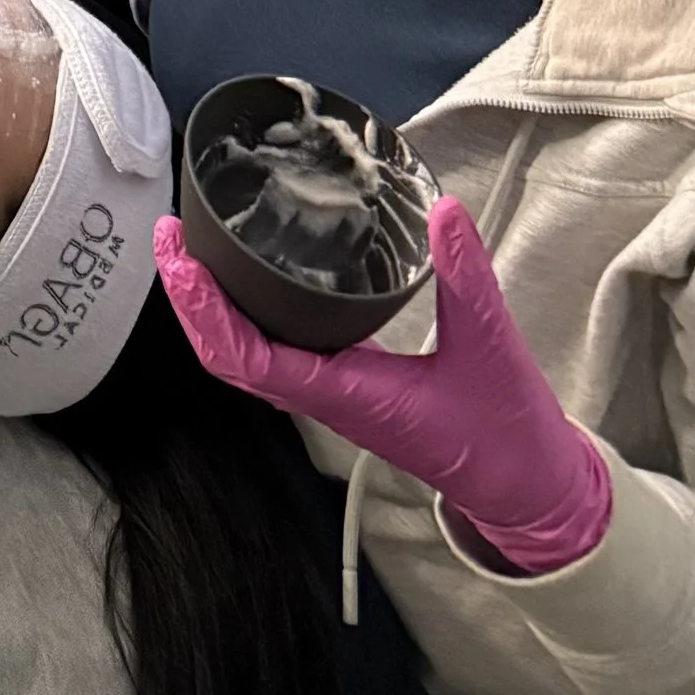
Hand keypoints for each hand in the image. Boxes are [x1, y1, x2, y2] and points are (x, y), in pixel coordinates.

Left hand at [155, 197, 613, 572]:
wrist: (525, 486)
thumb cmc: (506, 430)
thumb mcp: (492, 346)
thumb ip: (467, 278)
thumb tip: (444, 207)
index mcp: (348, 394)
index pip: (249, 357)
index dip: (204, 310)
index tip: (178, 257)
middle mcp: (327, 398)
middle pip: (229, 357)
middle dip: (191, 300)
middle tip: (168, 236)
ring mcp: (334, 395)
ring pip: (249, 358)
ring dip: (212, 308)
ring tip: (193, 249)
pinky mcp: (348, 387)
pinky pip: (277, 355)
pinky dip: (247, 318)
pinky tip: (249, 280)